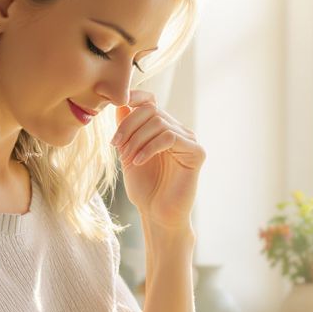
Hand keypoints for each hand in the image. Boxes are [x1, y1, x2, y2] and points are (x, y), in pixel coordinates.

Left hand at [111, 91, 203, 229]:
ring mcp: (189, 141)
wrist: (157, 215)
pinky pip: (170, 137)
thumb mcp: (129, 154)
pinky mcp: (196, 153)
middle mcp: (178, 131)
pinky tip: (139, 162)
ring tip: (127, 158)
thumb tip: (121, 104)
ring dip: (137, 139)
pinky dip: (150, 147)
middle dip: (129, 126)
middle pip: (152, 110)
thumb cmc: (145, 189)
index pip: (151, 102)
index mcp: (163, 129)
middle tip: (116, 146)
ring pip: (159, 122)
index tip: (116, 102)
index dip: (135, 96)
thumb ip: (127, 130)